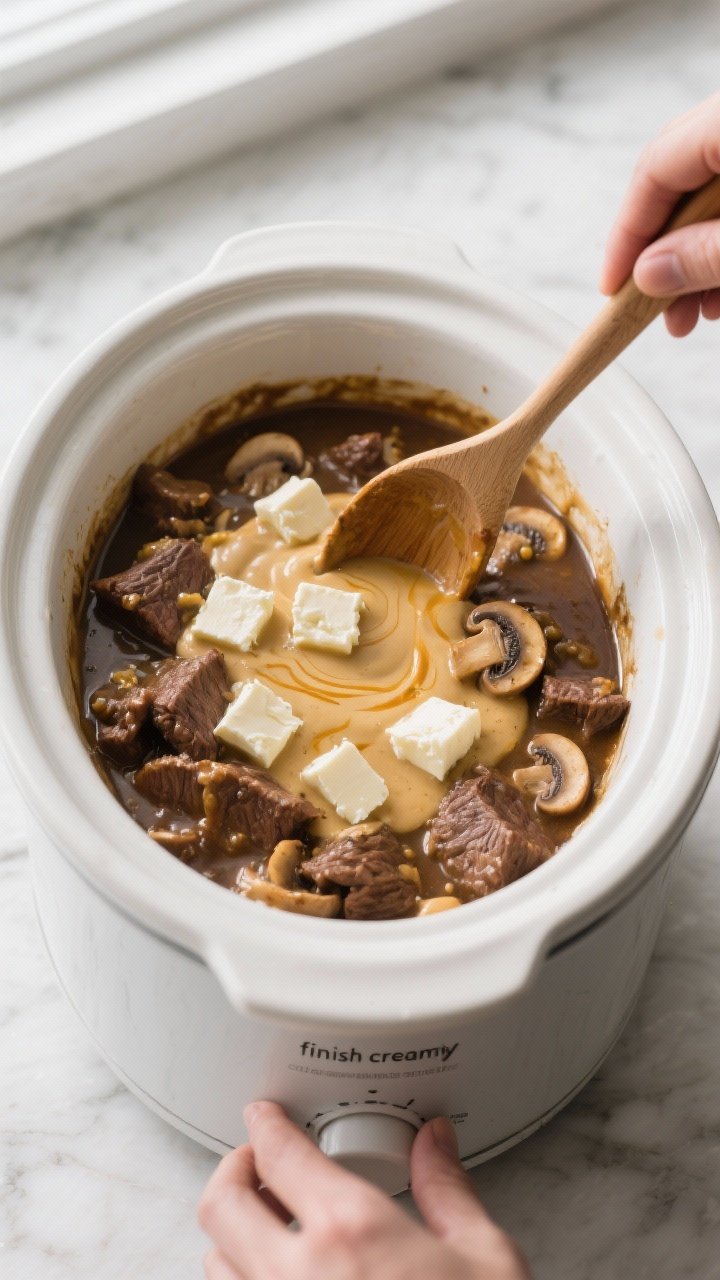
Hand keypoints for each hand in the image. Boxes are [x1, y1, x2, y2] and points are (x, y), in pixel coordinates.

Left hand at [198, 1101, 531, 1279]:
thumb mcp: (484, 1258)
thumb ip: (448, 1189)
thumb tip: (434, 1142)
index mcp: (352, 1231)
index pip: (281, 1153)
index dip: (266, 1125)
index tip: (264, 1116)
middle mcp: (298, 1277)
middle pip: (222, 1203)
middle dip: (234, 1170)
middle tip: (257, 1163)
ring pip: (215, 1263)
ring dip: (232, 1235)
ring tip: (264, 1226)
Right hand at [600, 90, 719, 335]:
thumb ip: (706, 255)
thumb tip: (650, 274)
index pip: (655, 169)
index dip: (628, 235)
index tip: (613, 289)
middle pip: (678, 179)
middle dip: (663, 252)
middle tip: (654, 310)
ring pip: (709, 192)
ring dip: (696, 256)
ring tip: (694, 314)